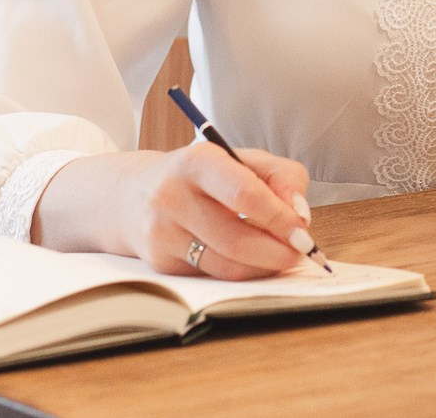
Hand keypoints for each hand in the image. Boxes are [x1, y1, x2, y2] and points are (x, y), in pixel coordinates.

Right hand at [33, 144, 313, 279]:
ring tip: (282, 258)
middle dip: (277, 251)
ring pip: (225, 265)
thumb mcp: (241, 159)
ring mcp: (161, 232)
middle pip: (236, 238)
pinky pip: (211, 275)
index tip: (303, 231)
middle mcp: (172, 196)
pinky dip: (239, 272)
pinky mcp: (159, 262)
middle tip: (301, 253)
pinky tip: (250, 261)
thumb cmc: (201, 176)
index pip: (245, 193)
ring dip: (262, 267)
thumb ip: (281, 177)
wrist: (131, 195)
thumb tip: (300, 216)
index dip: (279, 217)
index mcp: (198, 161)